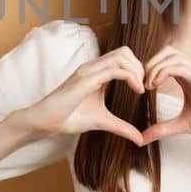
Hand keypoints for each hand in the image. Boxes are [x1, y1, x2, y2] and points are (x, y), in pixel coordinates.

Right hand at [16, 46, 146, 144]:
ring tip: (141, 89)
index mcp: (96, 72)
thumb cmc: (69, 118)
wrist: (45, 121)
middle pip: (125, 51)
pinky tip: (136, 91)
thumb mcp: (103, 121)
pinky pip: (114, 70)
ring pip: (122, 56)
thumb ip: (122, 127)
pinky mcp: (86, 79)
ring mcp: (89, 70)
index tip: (144, 88)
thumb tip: (141, 140)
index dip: (138, 69)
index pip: (123, 57)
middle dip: (140, 67)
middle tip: (145, 87)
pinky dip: (130, 77)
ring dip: (137, 70)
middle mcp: (93, 66)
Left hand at [141, 46, 190, 144]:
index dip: (151, 68)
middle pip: (168, 50)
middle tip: (141, 82)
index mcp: (189, 78)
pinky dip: (162, 72)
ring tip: (147, 85)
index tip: (142, 86)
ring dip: (154, 66)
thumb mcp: (183, 125)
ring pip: (172, 54)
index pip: (167, 60)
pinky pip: (178, 67)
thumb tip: (142, 138)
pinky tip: (155, 86)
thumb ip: (162, 129)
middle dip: (151, 62)